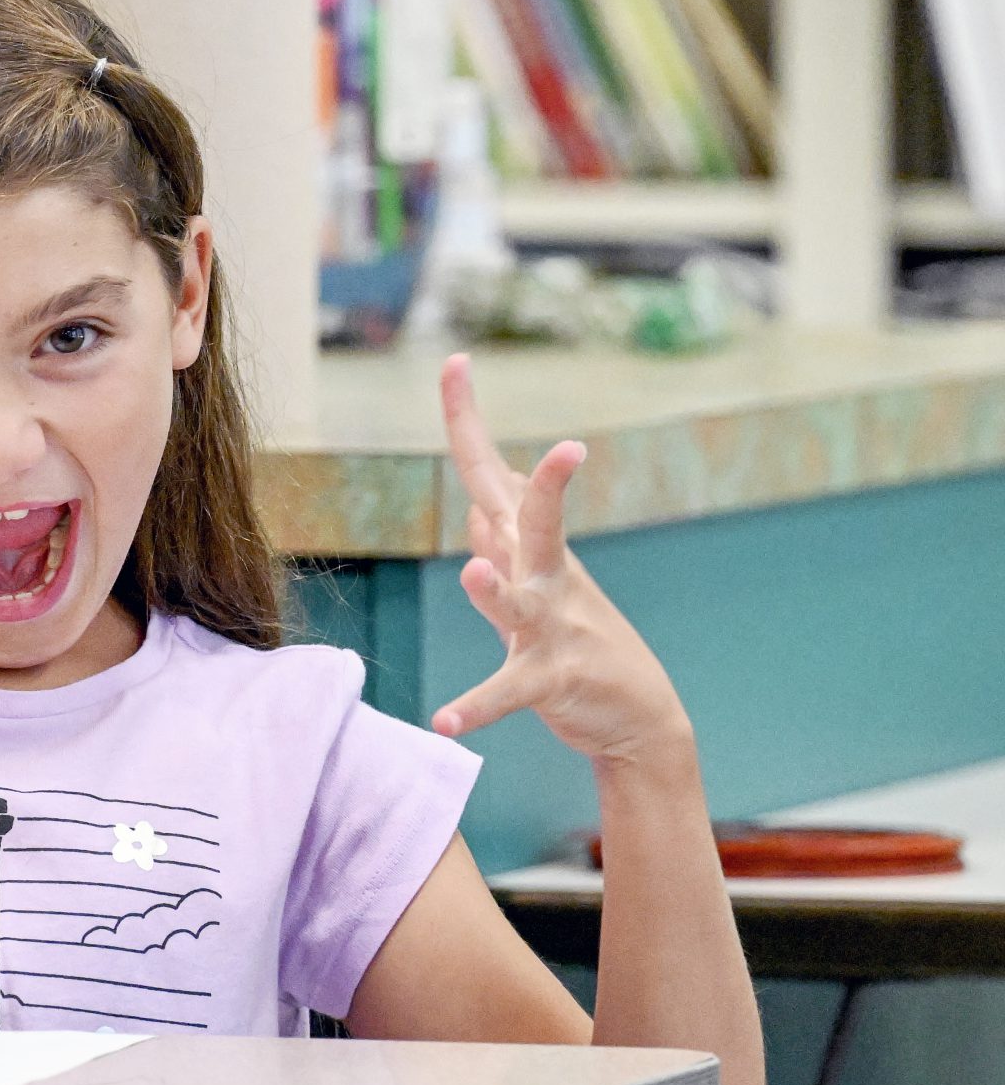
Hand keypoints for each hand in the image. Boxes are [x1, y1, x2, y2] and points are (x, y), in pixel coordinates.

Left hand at [433, 356, 690, 768]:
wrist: (637, 719)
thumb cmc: (575, 641)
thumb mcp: (534, 584)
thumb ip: (504, 541)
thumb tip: (479, 506)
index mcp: (532, 547)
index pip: (493, 472)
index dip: (470, 420)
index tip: (455, 360)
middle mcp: (544, 576)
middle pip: (532, 519)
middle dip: (545, 484)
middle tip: (567, 450)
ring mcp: (551, 627)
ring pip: (521, 602)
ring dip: (497, 590)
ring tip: (478, 574)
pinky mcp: (550, 680)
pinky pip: (508, 691)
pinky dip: (477, 708)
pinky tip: (446, 724)